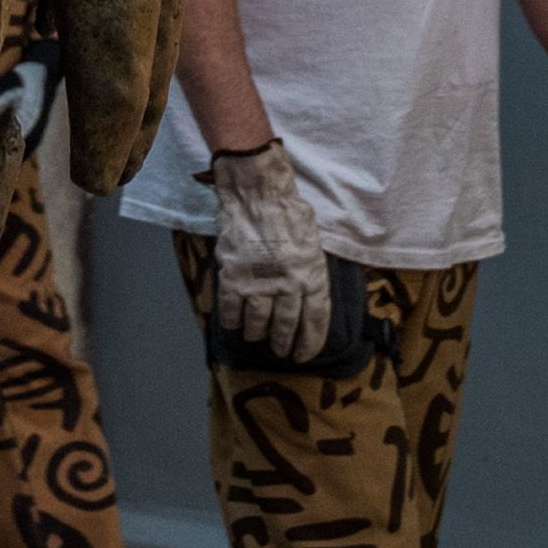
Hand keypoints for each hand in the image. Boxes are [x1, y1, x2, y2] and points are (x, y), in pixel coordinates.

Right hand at [203, 139, 329, 361]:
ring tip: (255, 337)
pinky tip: (233, 324)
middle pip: (286, 326)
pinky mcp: (234, 277)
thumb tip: (311, 294)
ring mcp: (260, 283)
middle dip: (282, 343)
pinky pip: (231, 309)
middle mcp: (288, 285)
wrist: (257, 192)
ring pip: (258, 322)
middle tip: (279, 351)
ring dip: (256, 333)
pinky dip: (232, 320)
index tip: (303, 355)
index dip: (309, 342)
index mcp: (312, 275)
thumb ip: (312, 270)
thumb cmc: (289, 212)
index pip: (315, 320)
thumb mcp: (314, 241)